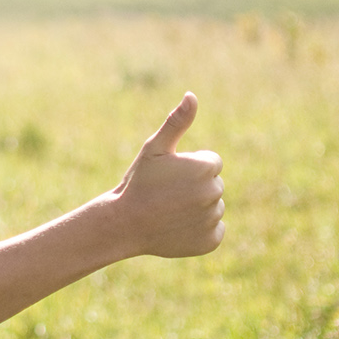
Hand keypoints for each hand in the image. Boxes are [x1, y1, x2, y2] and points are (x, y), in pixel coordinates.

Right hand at [109, 92, 224, 257]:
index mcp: (205, 168)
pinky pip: (214, 230)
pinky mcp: (210, 241)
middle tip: (168, 193)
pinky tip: (177, 227)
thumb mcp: (154, 148)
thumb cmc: (139, 182)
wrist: (124, 224)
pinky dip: (200, 230)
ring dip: (197, 208)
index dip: (190, 167)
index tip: (170, 176)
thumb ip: (177, 122)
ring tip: (170, 210)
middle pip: (214, 185)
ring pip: (214, 208)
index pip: (212, 163)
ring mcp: (212, 219)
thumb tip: (192, 96)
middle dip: (195, 187)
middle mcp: (214, 194)